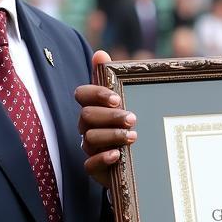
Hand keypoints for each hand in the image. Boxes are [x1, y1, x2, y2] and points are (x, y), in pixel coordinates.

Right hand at [75, 51, 136, 188]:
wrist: (139, 160)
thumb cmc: (128, 126)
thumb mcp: (124, 102)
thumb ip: (111, 79)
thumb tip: (100, 53)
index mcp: (94, 107)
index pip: (82, 95)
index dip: (96, 94)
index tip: (117, 98)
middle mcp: (88, 126)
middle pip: (87, 116)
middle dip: (110, 116)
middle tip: (132, 118)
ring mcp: (90, 147)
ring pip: (90, 138)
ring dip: (112, 136)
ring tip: (133, 137)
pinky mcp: (95, 168)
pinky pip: (90, 164)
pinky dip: (103, 158)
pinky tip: (117, 155)